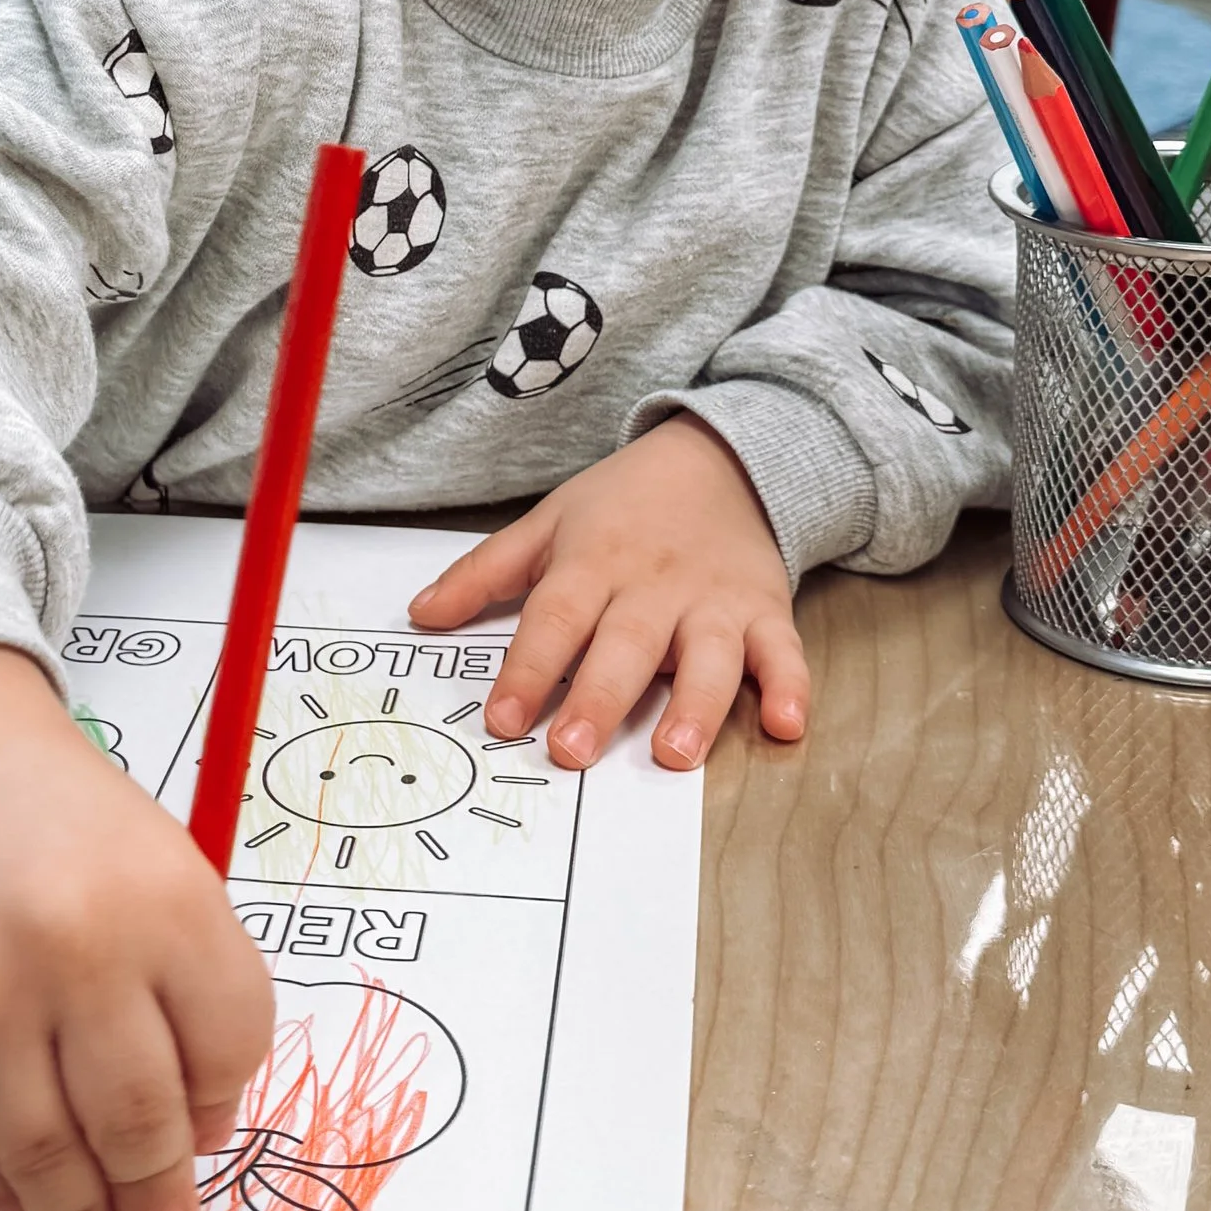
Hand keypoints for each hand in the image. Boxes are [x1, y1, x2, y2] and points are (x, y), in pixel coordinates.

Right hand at [0, 644, 274, 1210]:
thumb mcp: (163, 869)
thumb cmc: (59, 826)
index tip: (206, 1143)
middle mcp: (74, 948)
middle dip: (155, 1197)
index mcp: (164, 902)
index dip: (221, 1114)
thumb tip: (195, 1135)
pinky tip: (26, 1203)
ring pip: (46, 1155)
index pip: (227, 1049)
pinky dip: (1, 1192)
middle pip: (139, 1121)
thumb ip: (193, 987)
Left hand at [407, 415, 807, 772]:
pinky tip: (788, 723)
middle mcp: (653, 585)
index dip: (527, 669)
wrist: (720, 457)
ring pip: (707, 656)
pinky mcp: (765, 610)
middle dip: (598, 699)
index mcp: (593, 563)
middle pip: (624, 645)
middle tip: (572, 751)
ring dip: (694, 705)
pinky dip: (791, 686)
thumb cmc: (623, 504)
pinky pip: (782, 651)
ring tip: (673, 753)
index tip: (502, 719)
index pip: (554, 618)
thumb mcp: (548, 523)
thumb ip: (484, 572)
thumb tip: (420, 613)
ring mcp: (714, 600)